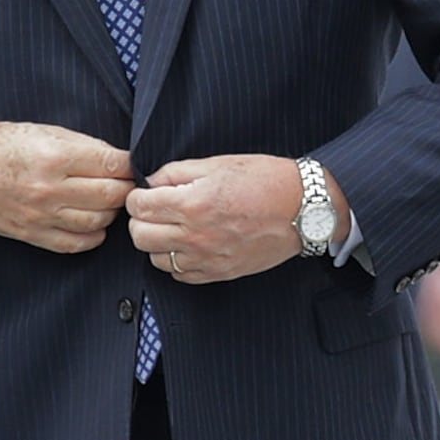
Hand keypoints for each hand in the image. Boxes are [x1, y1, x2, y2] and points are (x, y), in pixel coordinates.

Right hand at [0, 121, 131, 253]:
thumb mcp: (42, 131)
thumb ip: (82, 146)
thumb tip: (117, 161)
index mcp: (55, 155)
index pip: (113, 165)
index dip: (130, 165)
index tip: (132, 165)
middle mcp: (50, 188)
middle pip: (112, 196)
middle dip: (125, 189)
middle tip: (124, 183)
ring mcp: (42, 215)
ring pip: (99, 222)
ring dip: (110, 212)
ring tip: (105, 200)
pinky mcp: (33, 234)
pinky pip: (77, 243)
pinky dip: (93, 235)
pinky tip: (92, 223)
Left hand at [129, 153, 308, 285]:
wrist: (302, 208)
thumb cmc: (264, 180)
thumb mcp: (217, 163)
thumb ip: (177, 172)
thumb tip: (151, 182)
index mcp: (193, 203)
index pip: (138, 206)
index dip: (137, 197)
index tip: (145, 194)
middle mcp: (195, 234)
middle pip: (140, 236)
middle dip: (141, 220)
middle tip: (154, 211)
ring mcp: (207, 258)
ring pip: (156, 259)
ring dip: (157, 243)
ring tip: (172, 229)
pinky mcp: (219, 272)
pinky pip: (180, 275)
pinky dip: (177, 261)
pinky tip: (188, 246)